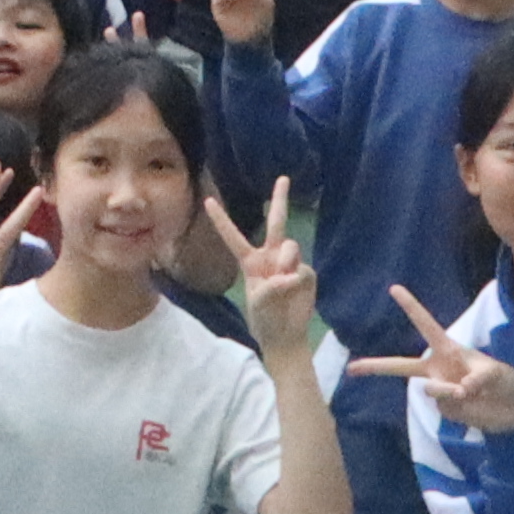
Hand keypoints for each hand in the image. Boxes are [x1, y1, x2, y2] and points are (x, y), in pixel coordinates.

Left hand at [213, 193, 315, 365]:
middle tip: (283, 178)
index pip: (233, 237)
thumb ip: (270, 286)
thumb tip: (290, 274)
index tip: (207, 200)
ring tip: (283, 283)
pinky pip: (303, 269)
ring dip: (285, 263)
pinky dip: (297, 281)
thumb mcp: (258, 303)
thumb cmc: (265, 319)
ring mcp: (290, 263)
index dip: (221, 220)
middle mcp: (271, 256)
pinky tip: (295, 292)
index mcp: (250, 262)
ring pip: (290, 247)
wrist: (285, 336)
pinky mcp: (306, 273)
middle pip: (276, 223)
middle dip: (280, 200)